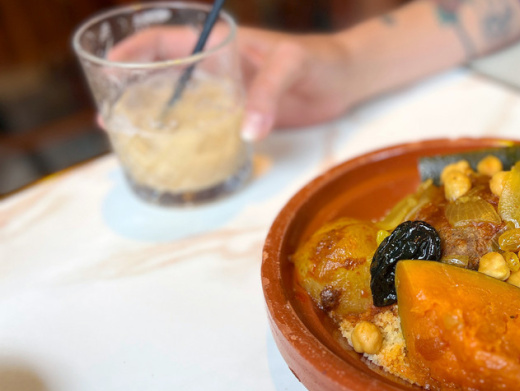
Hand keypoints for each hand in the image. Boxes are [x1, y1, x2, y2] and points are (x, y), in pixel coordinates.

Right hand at [108, 26, 355, 139]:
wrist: (344, 81)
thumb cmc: (318, 61)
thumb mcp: (291, 66)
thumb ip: (268, 93)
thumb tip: (247, 131)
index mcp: (218, 45)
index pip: (162, 41)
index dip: (131, 53)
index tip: (108, 72)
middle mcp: (214, 68)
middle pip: (160, 75)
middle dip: (131, 91)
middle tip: (109, 117)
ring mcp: (224, 94)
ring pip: (179, 102)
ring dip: (154, 117)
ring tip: (129, 138)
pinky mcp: (238, 117)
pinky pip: (204, 125)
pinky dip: (185, 136)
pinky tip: (173, 152)